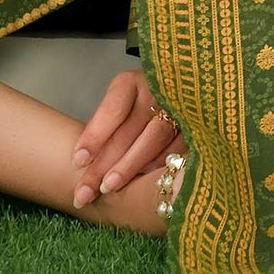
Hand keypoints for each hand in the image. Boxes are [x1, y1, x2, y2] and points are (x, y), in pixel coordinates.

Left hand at [70, 69, 184, 209]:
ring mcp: (177, 107)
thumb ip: (105, 124)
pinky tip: (142, 184)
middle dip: (104, 164)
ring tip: (108, 189)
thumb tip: (83, 160)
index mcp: (130, 83)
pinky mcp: (196, 125)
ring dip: (129, 168)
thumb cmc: (139, 99)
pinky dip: (157, 167)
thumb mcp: (119, 100)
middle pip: (127, 131)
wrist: (183, 85)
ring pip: (151, 141)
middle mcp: (154, 91)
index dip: (95, 136)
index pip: (111, 111)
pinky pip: (175, 149)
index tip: (78, 161)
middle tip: (84, 191)